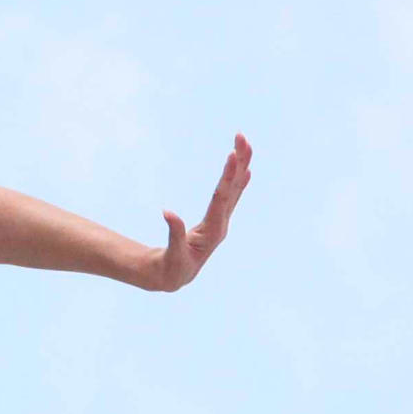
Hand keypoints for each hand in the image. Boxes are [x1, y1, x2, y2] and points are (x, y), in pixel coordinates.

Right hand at [149, 134, 250, 292]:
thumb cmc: (173, 266)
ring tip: (244, 144)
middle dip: (239, 162)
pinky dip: (237, 180)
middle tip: (242, 137)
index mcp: (213, 231)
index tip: (232, 155)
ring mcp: (221, 220)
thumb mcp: (172, 253)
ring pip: (235, 188)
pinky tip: (244, 169)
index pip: (222, 198)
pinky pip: (231, 195)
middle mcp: (222, 223)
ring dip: (240, 165)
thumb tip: (167, 212)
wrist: (176, 276)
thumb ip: (173, 234)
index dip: (228, 177)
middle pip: (234, 187)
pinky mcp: (216, 219)